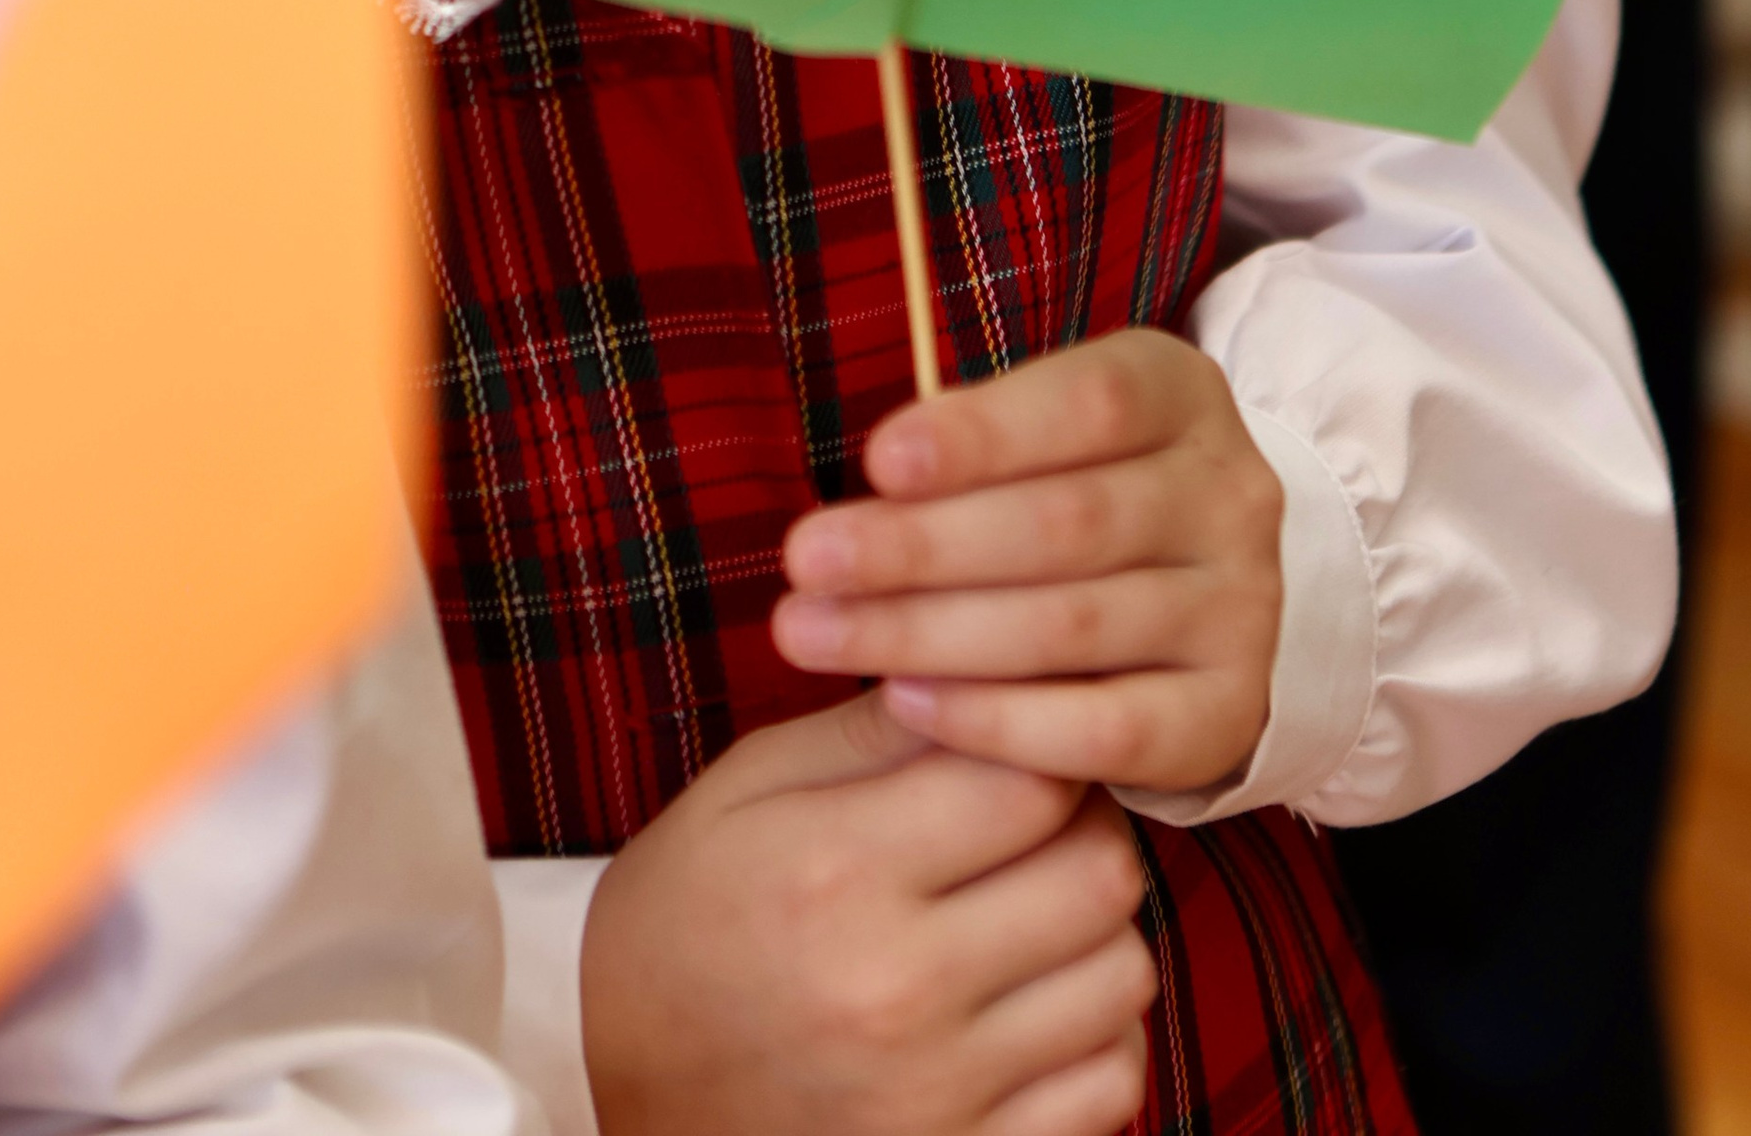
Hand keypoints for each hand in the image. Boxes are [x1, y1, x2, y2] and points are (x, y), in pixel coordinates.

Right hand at [580, 686, 1154, 1135]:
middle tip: (1033, 816)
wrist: (626, 1093)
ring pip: (1125, 974)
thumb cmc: (684, 920)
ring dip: (1095, 927)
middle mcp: (898, 987)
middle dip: (1084, 822)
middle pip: (1101, 871)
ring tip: (1031, 907)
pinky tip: (1035, 1001)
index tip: (1013, 735)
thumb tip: (980, 659)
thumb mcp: (747, 790)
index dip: (1040, 738)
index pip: (1030, 777)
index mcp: (836, 870)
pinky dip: (1097, 1033)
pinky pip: (1113, 1084)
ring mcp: (940, 1092)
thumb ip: (873, 725)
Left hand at [773, 330, 1284, 797]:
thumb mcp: (1049, 428)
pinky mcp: (1228, 714)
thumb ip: (978, 440)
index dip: (983, 433)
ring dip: (928, 634)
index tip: (875, 460)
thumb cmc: (1080, 486)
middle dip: (920, 546)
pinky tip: (906, 704)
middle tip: (805, 562)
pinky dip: (998, 723)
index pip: (1091, 403)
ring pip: (1074, 628)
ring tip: (817, 633)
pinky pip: (1108, 733)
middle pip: (1068, 523)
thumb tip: (879, 479)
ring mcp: (1243, 610)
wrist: (1205, 592)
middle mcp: (1231, 497)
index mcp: (1181, 394)